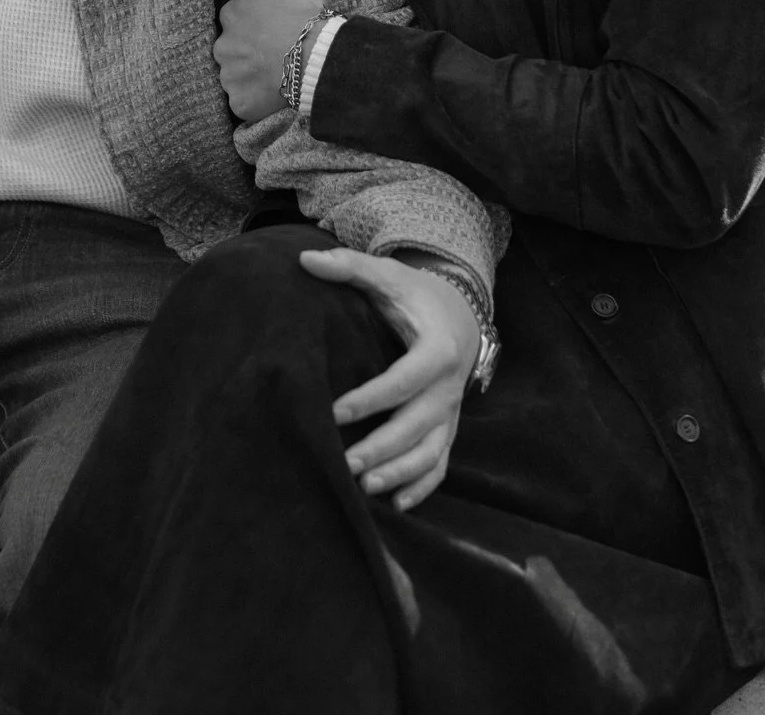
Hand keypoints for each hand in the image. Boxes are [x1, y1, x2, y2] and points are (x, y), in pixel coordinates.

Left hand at [215, 0, 329, 121]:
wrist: (316, 54)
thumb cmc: (299, 12)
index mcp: (230, 15)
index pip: (235, 15)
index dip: (254, 20)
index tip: (271, 25)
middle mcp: (222, 46)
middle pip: (231, 46)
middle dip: (246, 48)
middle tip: (273, 50)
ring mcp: (230, 77)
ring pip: (234, 75)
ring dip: (249, 73)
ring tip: (274, 73)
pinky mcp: (240, 103)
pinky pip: (243, 101)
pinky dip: (254, 98)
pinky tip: (272, 93)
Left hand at [300, 247, 479, 512]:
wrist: (460, 314)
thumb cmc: (415, 296)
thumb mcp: (387, 276)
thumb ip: (349, 267)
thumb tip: (304, 260)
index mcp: (437, 350)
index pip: (404, 380)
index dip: (371, 399)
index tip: (334, 411)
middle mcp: (449, 388)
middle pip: (418, 425)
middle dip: (382, 448)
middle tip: (344, 464)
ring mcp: (450, 413)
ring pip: (431, 453)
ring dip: (400, 474)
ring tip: (363, 489)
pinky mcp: (447, 429)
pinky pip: (440, 465)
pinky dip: (422, 487)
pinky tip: (396, 506)